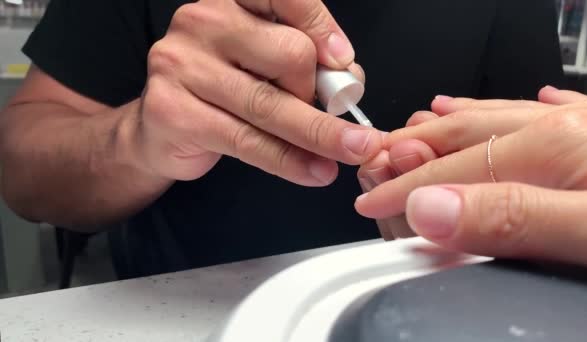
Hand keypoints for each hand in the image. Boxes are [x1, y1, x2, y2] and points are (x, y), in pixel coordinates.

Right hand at [125, 0, 380, 185]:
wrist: (159, 128)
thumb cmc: (221, 89)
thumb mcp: (262, 62)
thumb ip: (304, 61)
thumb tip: (348, 81)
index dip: (321, 26)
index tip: (342, 61)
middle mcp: (201, 22)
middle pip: (289, 54)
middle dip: (319, 91)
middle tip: (328, 114)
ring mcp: (182, 66)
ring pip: (271, 104)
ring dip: (319, 133)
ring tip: (352, 151)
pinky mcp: (175, 112)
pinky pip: (248, 141)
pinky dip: (289, 160)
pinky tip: (314, 171)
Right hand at [356, 88, 586, 270]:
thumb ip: (514, 218)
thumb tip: (431, 209)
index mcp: (557, 146)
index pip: (452, 168)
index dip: (404, 188)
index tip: (371, 203)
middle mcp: (571, 127)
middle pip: (469, 131)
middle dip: (416, 146)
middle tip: (380, 158)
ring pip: (506, 117)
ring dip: (459, 122)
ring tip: (426, 122)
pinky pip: (558, 111)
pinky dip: (525, 112)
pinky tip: (529, 104)